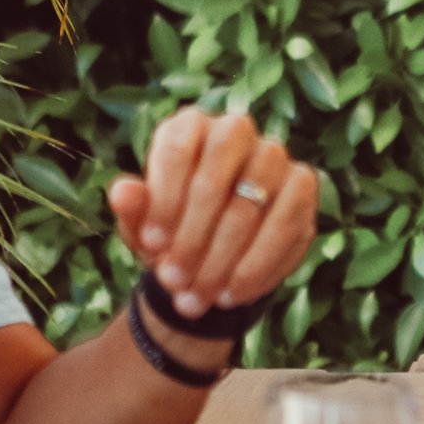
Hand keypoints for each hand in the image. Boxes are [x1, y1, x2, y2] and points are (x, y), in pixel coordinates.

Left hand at [107, 108, 317, 321]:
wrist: (213, 253)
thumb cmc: (171, 231)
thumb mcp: (143, 226)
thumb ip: (132, 209)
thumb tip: (122, 191)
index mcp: (189, 127)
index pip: (176, 152)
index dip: (163, 201)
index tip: (151, 245)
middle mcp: (235, 130)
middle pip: (214, 180)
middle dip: (192, 238)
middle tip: (174, 282)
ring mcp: (274, 155)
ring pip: (252, 205)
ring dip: (223, 259)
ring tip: (200, 296)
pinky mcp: (302, 185)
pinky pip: (286, 226)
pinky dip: (258, 266)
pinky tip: (235, 293)